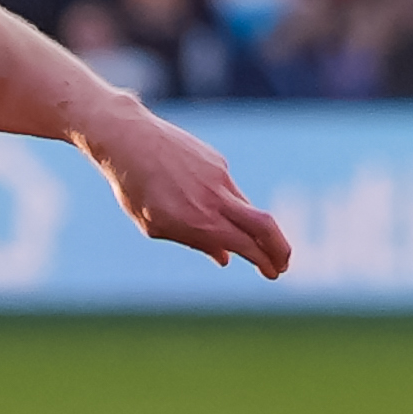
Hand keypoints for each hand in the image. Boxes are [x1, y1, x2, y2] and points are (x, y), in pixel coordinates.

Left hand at [85, 108, 293, 278]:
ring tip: (231, 234)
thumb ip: (195, 242)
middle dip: (280, 248)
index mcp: (200, 222)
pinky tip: (197, 198)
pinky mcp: (217, 161)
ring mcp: (219, 177)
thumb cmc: (135, 189)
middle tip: (283, 263)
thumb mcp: (157, 226)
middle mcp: (215, 199)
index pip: (246, 246)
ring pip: (245, 207)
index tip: (273, 273)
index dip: (265, 262)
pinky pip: (227, 189)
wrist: (129, 140)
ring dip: (247, 227)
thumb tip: (225, 258)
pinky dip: (223, 202)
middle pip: (264, 225)